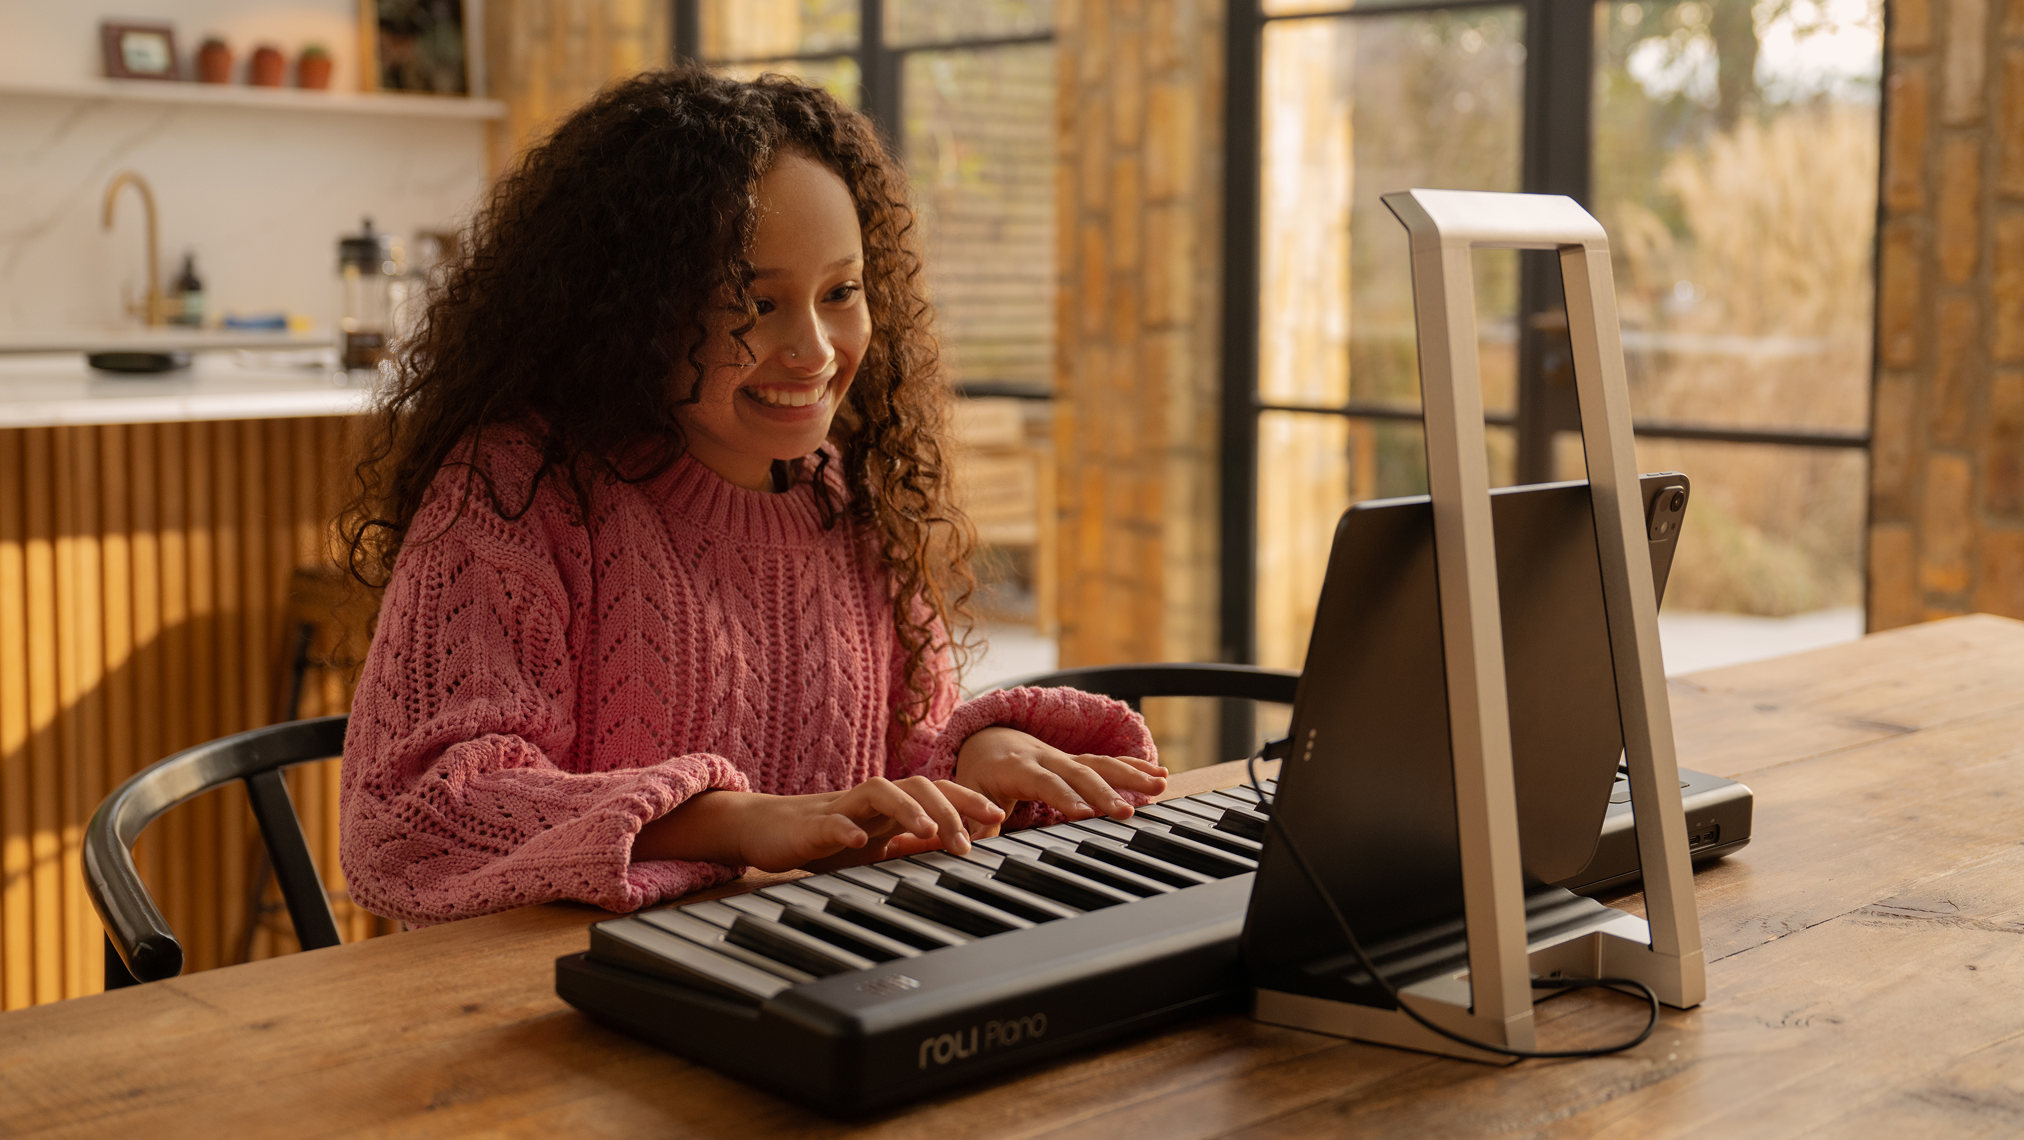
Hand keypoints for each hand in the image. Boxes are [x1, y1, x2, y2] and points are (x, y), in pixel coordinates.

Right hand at [634, 777, 1004, 871]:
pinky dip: (846, 830)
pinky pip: (832, 824)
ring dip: (909, 810)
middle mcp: (873, 800)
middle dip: (950, 808)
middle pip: (919, 786)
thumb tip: (952, 858)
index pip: (938, 792)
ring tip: (928, 833)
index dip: (969, 800)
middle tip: (969, 841)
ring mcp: (843, 809)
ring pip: (882, 794)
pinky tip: (859, 843)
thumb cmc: (823, 840)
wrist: (763, 830)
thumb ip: (909, 848)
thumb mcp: (875, 847)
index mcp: (891, 805)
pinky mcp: (812, 825)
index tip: (1000, 818)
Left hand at [953, 726, 1167, 828]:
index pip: (1044, 783)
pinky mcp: (1077, 762)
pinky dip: (1134, 766)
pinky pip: (1107, 762)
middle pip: (1078, 773)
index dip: (1064, 797)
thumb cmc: (977, 773)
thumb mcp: (967, 795)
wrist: (985, 739)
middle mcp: (1045, 758)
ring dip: (1130, 774)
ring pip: (1099, 763)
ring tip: (1160, 785)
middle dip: (1103, 792)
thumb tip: (968, 846)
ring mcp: (1064, 758)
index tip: (1084, 814)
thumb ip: (972, 821)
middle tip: (1126, 813)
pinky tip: (1160, 775)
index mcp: (1016, 767)